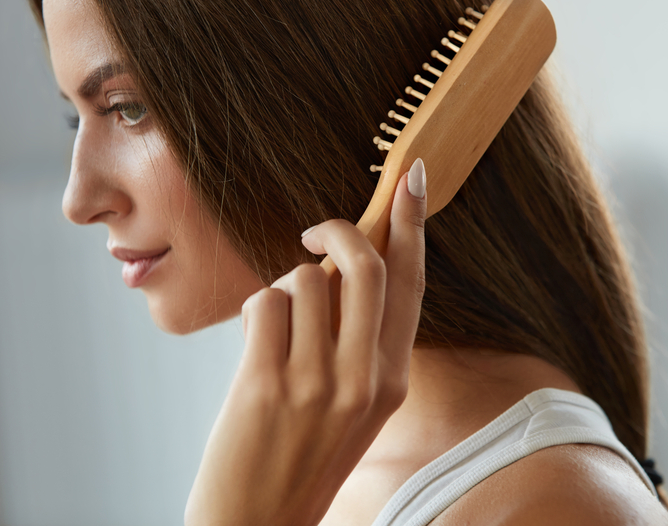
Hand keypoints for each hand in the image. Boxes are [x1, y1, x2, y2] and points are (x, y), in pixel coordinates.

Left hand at [185, 159, 427, 525]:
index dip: (412, 225)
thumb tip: (338, 263)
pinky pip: (265, 304)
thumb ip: (358, 339)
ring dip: (283, 290)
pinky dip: (256, 312)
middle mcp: (365, 378)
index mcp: (393, 379)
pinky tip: (255, 347)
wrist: (258, 523)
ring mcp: (318, 383)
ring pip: (304, 280)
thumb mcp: (354, 402)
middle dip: (337, 230)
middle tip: (313, 232)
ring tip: (275, 331)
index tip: (410, 177)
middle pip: (365, 265)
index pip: (411, 284)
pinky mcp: (268, 385)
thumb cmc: (302, 454)